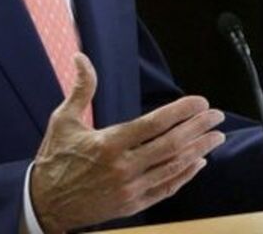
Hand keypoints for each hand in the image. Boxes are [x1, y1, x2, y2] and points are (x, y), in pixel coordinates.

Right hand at [30, 54, 225, 232]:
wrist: (46, 203)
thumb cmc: (55, 158)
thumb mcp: (63, 120)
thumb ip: (81, 89)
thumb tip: (81, 58)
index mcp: (108, 143)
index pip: (154, 124)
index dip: (181, 112)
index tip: (199, 102)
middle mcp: (123, 167)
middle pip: (171, 145)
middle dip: (198, 128)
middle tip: (216, 116)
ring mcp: (131, 188)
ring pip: (174, 167)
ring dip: (199, 150)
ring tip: (216, 137)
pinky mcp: (134, 204)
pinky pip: (167, 188)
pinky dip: (185, 175)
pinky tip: (198, 163)